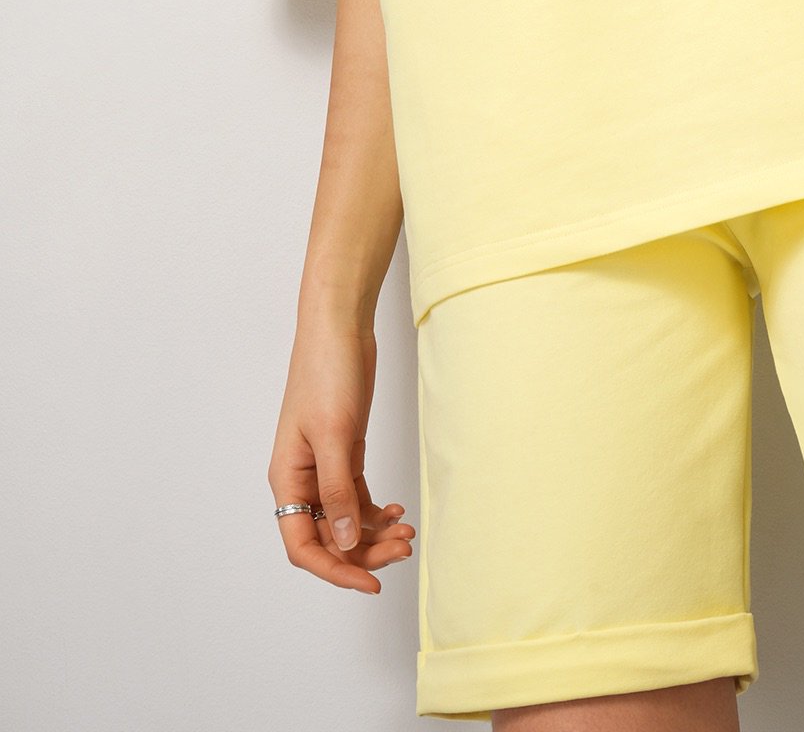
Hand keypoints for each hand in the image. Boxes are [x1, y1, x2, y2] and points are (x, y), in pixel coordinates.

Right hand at [268, 317, 415, 593]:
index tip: (369, 582)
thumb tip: (345, 542)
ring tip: (408, 532)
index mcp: (287, 480)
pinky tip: (398, 511)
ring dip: (375, 532)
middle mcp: (302, 480)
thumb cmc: (326, 373)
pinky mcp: (345, 452)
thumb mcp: (333, 434)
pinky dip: (377, 511)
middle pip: (329, 537)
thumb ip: (336, 491)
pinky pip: (357, 498)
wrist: (341, 328)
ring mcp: (324, 467)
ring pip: (346, 520)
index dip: (335, 570)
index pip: (303, 546)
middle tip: (403, 550)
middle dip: (364, 551)